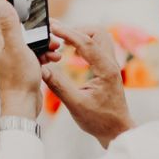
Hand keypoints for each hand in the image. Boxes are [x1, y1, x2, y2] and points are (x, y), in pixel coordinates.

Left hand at [0, 2, 59, 119]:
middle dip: (43, 38)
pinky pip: (36, 58)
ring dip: (47, 48)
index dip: (33, 26)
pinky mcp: (23, 71)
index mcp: (0, 43)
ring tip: (56, 52)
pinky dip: (46, 58)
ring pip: (34, 47)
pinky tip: (54, 60)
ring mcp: (14, 61)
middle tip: (54, 42)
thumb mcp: (17, 47)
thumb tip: (2, 4)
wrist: (22, 106)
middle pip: (28, 36)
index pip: (17, 24)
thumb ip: (10, 25)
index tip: (45, 28)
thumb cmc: (18, 78)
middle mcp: (5, 51)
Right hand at [43, 22, 133, 147]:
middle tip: (57, 35)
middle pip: (97, 32)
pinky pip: (96, 46)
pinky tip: (70, 53)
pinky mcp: (106, 67)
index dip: (68, 32)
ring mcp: (110, 64)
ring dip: (80, 36)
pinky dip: (82, 44)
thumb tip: (41, 69)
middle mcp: (111, 63)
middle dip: (76, 30)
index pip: (86, 43)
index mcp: (106, 70)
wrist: (117, 131)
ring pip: (98, 37)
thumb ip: (58, 85)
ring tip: (62, 43)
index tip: (53, 27)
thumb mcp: (75, 105)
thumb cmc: (100, 121)